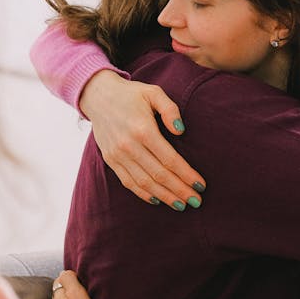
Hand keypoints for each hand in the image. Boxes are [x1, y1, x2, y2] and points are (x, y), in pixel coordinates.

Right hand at [79, 70, 206, 207]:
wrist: (98, 96)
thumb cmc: (132, 94)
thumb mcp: (154, 93)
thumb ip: (170, 110)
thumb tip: (181, 130)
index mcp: (143, 129)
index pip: (170, 159)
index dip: (187, 174)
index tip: (201, 185)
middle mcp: (129, 145)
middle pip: (159, 175)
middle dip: (180, 190)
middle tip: (196, 201)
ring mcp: (118, 155)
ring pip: (144, 183)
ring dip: (165, 196)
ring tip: (181, 205)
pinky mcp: (110, 160)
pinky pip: (128, 182)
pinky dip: (144, 194)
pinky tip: (159, 200)